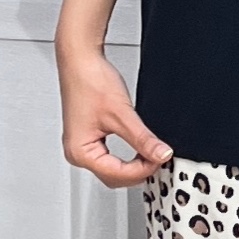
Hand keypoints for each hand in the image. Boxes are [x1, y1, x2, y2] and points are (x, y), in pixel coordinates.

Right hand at [56, 40, 172, 186]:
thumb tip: (161, 154)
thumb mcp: (122, 114)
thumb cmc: (89, 81)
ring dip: (133, 166)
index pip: (117, 174)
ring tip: (152, 155)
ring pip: (113, 170)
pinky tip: (139, 151)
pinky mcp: (88, 139)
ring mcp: (82, 147)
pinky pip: (109, 159)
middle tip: (159, 158)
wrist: (80, 61)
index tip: (161, 159)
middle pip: (114, 177)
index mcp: (80, 152)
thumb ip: (143, 139)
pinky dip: (126, 158)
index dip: (143, 169)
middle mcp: (77, 153)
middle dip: (139, 170)